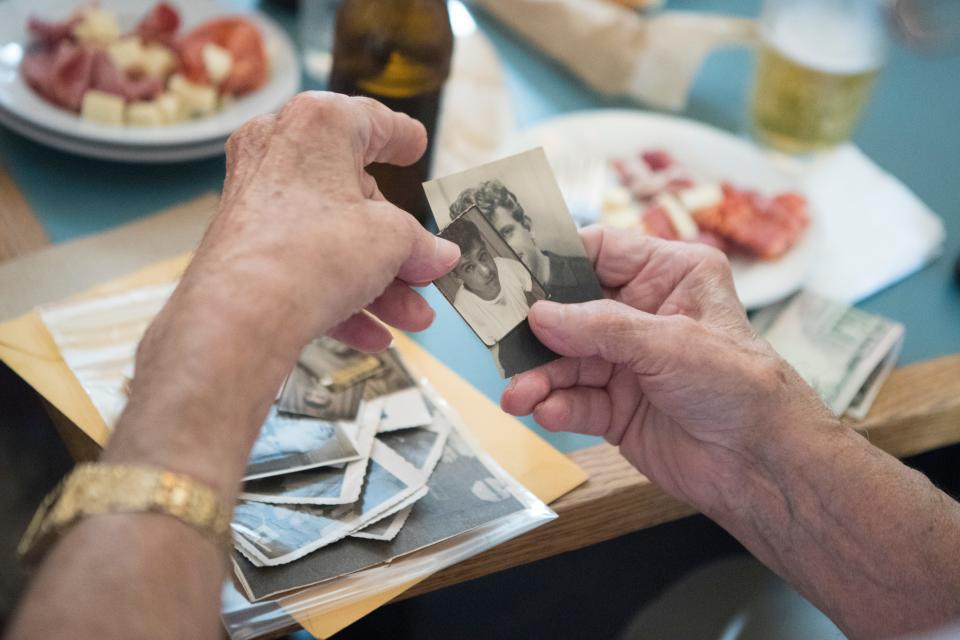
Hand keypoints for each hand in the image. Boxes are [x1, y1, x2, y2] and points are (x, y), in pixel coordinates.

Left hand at [111, 93, 458, 493]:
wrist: (241, 315)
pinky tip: (374, 336)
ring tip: (414, 319)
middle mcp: (279, 153)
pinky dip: (340, 300)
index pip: (369, 121)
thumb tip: (438, 256)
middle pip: (354, 197)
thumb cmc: (314, 252)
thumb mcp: (391, 241)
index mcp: (317, 126)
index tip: (415, 146)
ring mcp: (257, 203)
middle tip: (427, 271)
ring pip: (332, 240)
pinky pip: (304, 269)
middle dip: (398, 246)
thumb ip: (419, 244)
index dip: (400, 137)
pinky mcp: (245, 250)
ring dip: (379, 284)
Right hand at [501, 227, 833, 513]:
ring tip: (518, 395)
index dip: (557, 261)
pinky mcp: (618, 408)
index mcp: (669, 275)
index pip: (600, 251)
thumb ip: (600, 327)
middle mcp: (644, 315)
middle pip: (571, 311)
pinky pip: (576, 400)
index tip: (515, 273)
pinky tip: (546, 412)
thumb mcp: (669, 343)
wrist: (762, 467)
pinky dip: (558, 407)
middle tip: (502, 343)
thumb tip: (539, 315)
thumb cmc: (741, 387)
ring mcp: (628, 363)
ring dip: (540, 378)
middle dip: (538, 332)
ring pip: (567, 361)